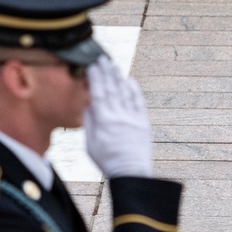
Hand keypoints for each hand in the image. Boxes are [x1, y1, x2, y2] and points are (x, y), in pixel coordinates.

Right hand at [83, 55, 153, 178]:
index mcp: (104, 120)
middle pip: (111, 88)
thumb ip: (89, 122)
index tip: (92, 64)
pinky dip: (134, 89)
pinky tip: (130, 80)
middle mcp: (118, 115)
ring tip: (113, 65)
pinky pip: (138, 102)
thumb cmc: (107, 161)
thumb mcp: (90, 144)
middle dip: (106, 71)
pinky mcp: (144, 122)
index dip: (95, 76)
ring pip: (124, 92)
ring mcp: (132, 117)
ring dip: (118, 76)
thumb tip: (87, 104)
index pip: (98, 92)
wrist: (131, 173)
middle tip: (102, 58)